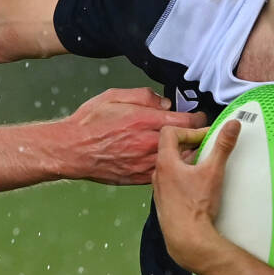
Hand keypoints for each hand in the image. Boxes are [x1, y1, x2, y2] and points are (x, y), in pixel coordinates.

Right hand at [60, 88, 204, 185]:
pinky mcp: (139, 178)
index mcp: (146, 122)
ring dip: (187, 155)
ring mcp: (145, 164)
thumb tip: (164, 103)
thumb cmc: (89, 124)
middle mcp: (149, 144)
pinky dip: (171, 168)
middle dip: (198, 137)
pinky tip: (170, 163)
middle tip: (201, 133)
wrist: (71, 151)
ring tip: (188, 148)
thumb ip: (143, 96)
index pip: (187, 121)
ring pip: (179, 162)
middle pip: (188, 143)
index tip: (201, 118)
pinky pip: (164, 173)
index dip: (199, 119)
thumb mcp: (114, 97)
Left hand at [152, 121, 237, 272]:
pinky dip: (185, 177)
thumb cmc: (196, 206)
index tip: (205, 137)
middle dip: (191, 145)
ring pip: (172, 167)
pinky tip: (199, 186)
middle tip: (209, 149)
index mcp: (166, 162)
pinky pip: (172, 182)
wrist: (187, 239)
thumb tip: (232, 125)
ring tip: (206, 166)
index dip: (188, 130)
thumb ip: (223, 146)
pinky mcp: (164, 202)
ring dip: (188, 162)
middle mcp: (158, 174)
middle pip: (170, 149)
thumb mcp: (213, 171)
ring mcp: (159, 190)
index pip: (169, 132)